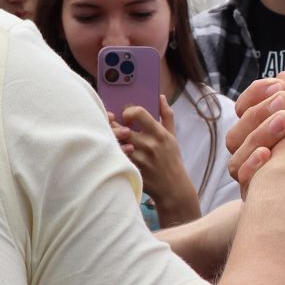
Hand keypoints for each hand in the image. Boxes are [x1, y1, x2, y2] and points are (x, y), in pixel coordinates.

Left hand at [114, 98, 200, 227]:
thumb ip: (167, 115)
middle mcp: (149, 144)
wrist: (173, 187)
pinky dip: (113, 153)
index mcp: (159, 133)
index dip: (128, 111)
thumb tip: (161, 97)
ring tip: (111, 139)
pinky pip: (117, 157)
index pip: (138, 112)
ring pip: (116, 143)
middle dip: (114, 126)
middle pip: (121, 128)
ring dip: (112, 140)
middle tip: (112, 126)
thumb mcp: (173, 137)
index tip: (127, 117)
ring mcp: (140, 158)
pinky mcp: (133, 169)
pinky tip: (113, 152)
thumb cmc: (172, 160)